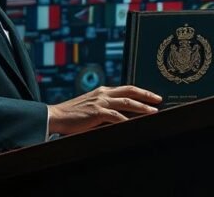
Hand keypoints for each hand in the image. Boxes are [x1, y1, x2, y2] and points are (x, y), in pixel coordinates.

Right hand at [47, 85, 161, 135]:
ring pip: (127, 103)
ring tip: (153, 111)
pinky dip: (127, 120)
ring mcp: (100, 102)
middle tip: (159, 99)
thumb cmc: (72, 115)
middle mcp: (103, 93)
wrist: (55, 116)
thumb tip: (120, 116)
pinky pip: (116, 116)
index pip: (126, 89)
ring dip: (142, 107)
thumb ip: (105, 108)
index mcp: (103, 91)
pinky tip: (135, 124)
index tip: (152, 96)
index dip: (141, 92)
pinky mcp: (96, 112)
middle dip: (146, 95)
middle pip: (130, 92)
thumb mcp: (91, 107)